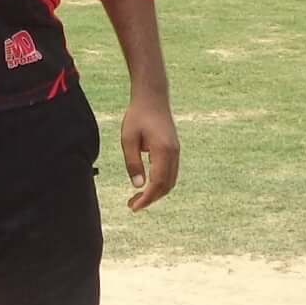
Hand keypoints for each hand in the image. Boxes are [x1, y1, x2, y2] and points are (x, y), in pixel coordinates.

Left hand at [120, 97, 178, 211]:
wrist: (152, 97)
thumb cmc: (138, 116)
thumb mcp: (128, 139)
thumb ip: (133, 163)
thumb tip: (138, 185)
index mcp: (163, 151)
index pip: (157, 183)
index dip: (147, 198)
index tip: (134, 207)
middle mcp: (174, 153)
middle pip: (166, 185)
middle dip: (151, 198)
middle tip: (132, 205)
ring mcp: (176, 151)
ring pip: (170, 180)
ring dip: (156, 192)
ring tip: (138, 197)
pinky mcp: (174, 149)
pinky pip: (171, 172)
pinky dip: (161, 183)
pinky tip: (148, 185)